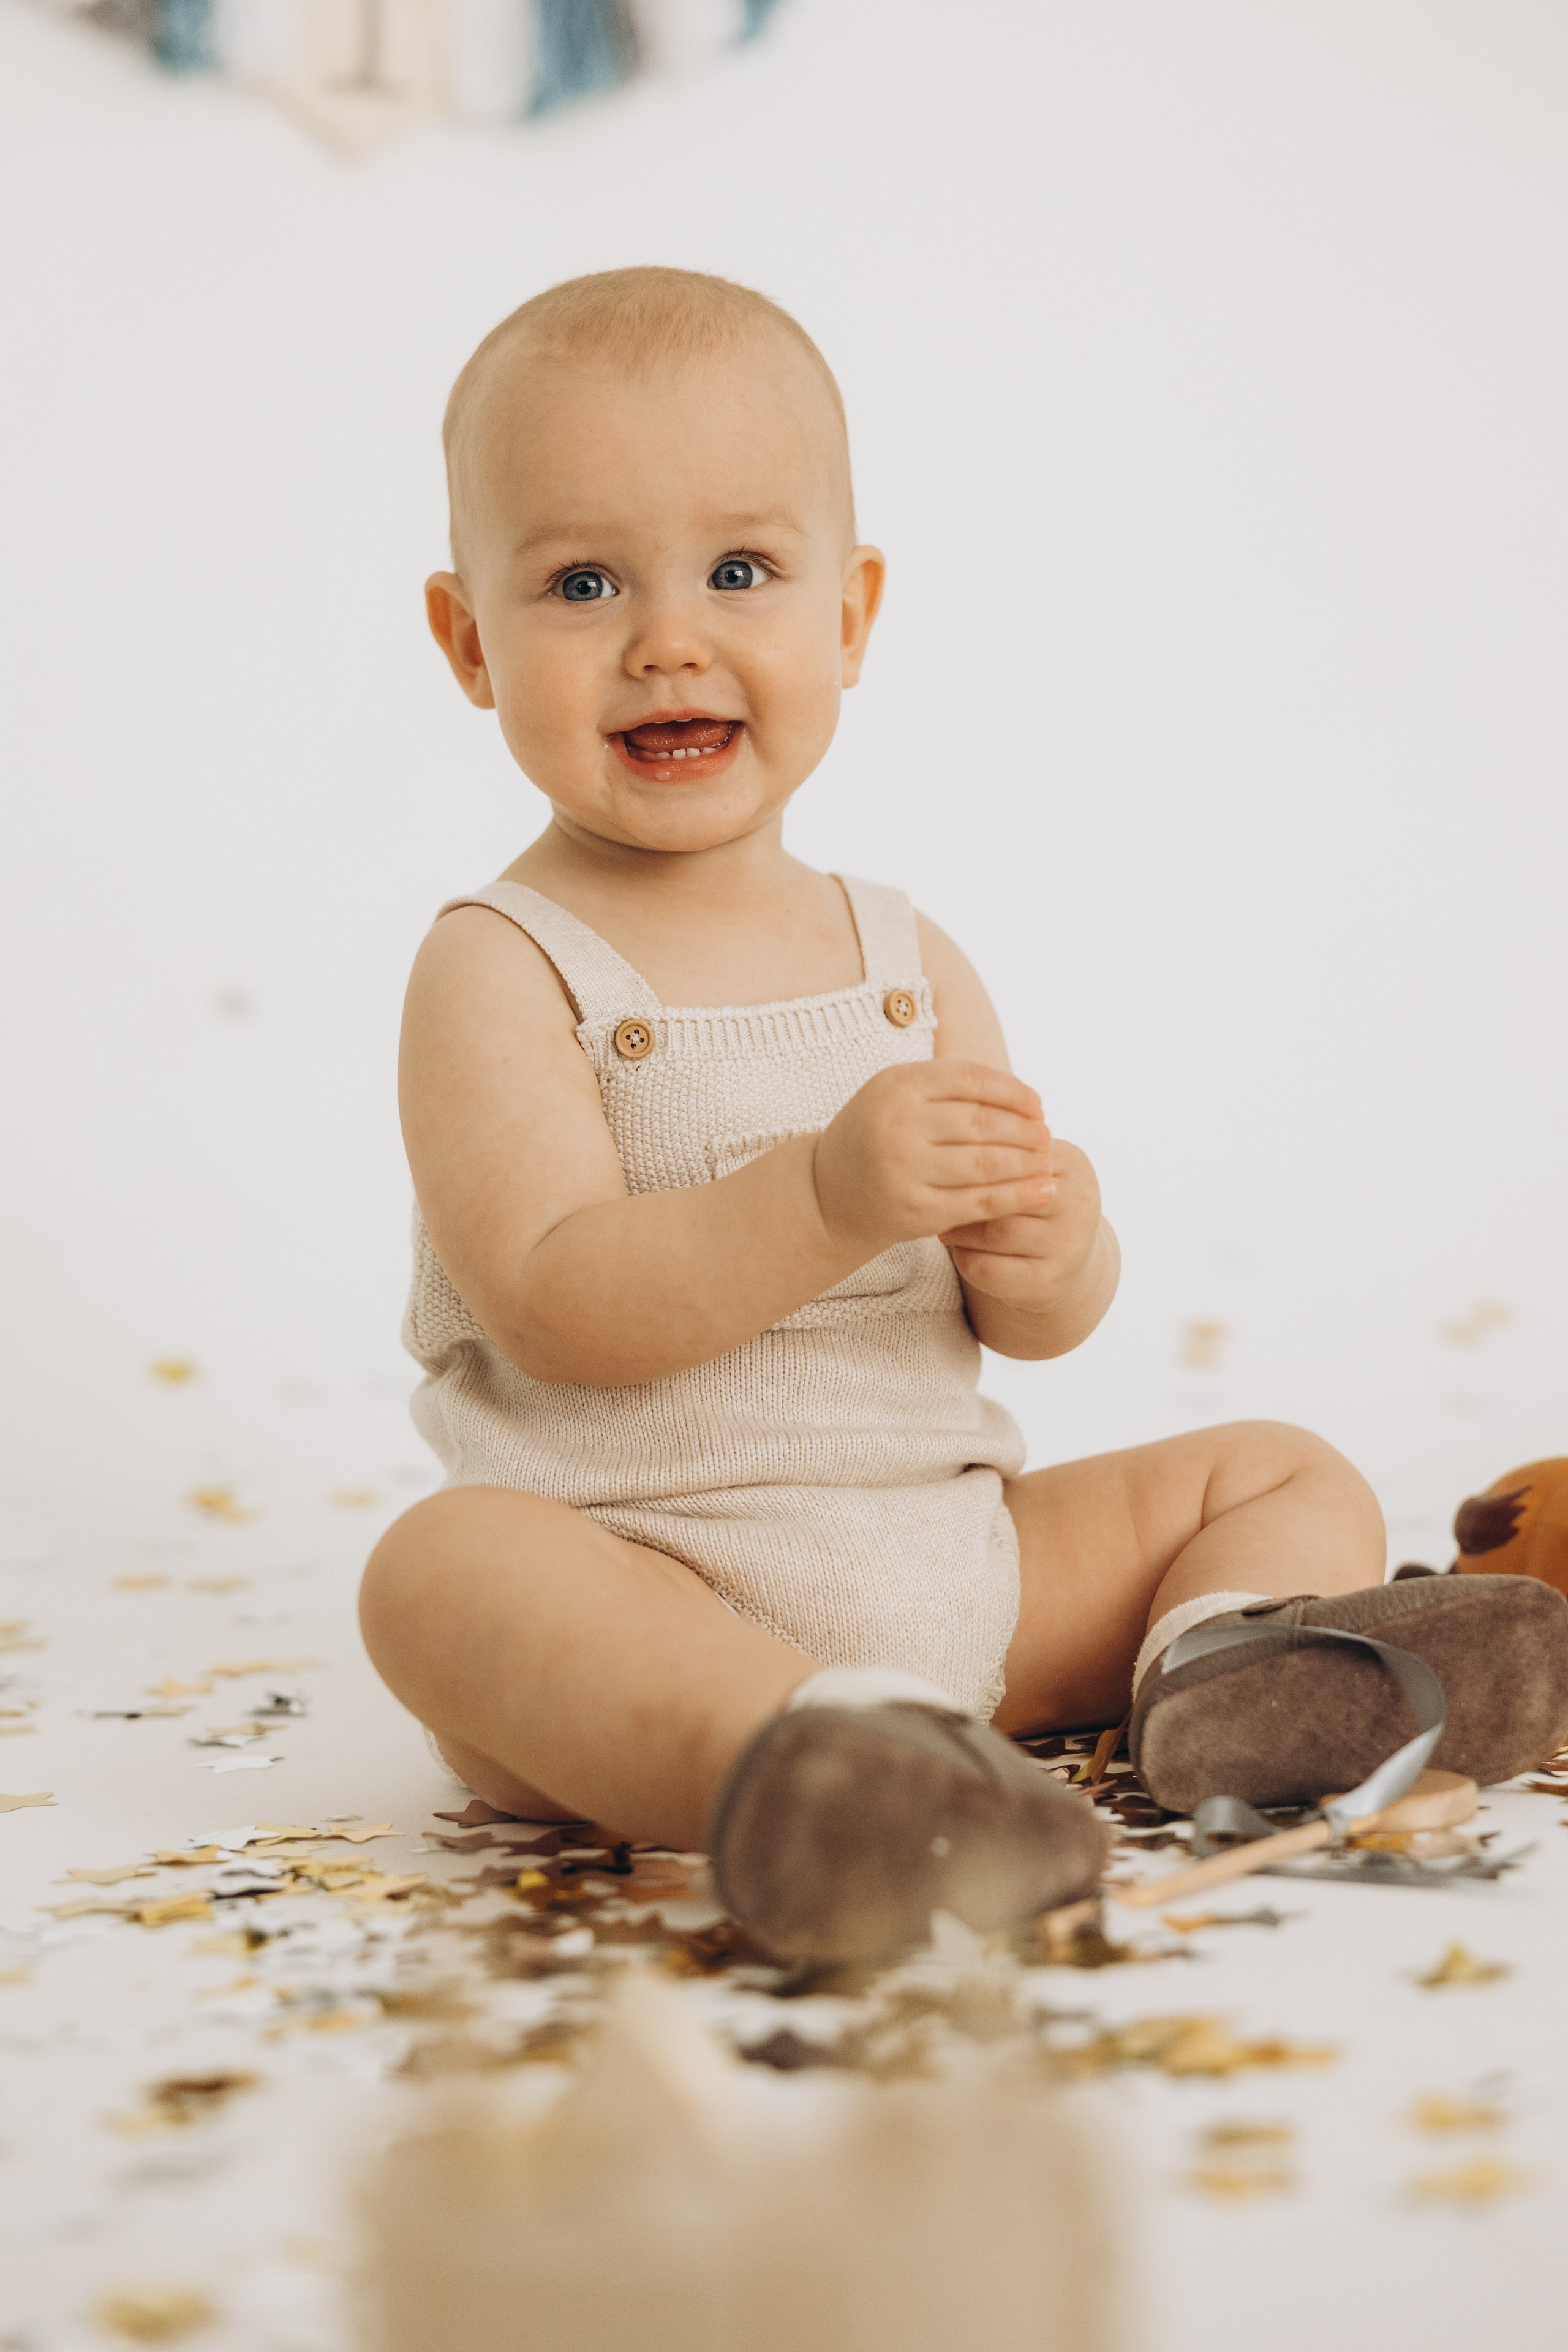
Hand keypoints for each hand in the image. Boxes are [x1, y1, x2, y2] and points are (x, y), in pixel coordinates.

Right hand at [812, 1062, 1051, 1257]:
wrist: (826, 1194)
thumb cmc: (875, 1136)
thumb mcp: (896, 1096)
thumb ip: (948, 1088)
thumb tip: (1022, 1097)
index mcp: (896, 1085)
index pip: (971, 1079)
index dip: (1012, 1091)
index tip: (1037, 1104)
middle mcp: (898, 1124)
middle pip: (982, 1122)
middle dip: (1023, 1130)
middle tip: (1047, 1135)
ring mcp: (905, 1169)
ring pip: (986, 1163)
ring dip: (1026, 1163)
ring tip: (1048, 1161)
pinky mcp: (916, 1211)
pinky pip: (980, 1202)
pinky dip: (1017, 1196)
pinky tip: (1042, 1192)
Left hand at [940, 1134, 1103, 1317]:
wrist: (1062, 1263)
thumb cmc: (1030, 1201)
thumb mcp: (1029, 1164)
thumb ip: (1001, 1137)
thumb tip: (945, 1088)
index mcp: (1073, 1165)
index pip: (1016, 1151)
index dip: (974, 1154)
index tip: (942, 1152)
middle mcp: (1079, 1205)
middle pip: (1006, 1191)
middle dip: (964, 1191)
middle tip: (930, 1188)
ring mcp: (1067, 1247)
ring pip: (995, 1232)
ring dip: (959, 1226)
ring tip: (939, 1217)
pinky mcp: (1047, 1284)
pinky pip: (990, 1269)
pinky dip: (964, 1257)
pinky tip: (955, 1248)